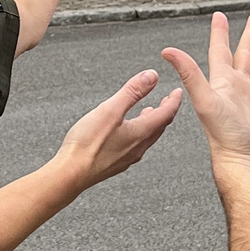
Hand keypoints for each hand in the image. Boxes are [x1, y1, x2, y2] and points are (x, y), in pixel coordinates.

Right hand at [53, 69, 182, 191]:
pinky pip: (136, 145)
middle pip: (159, 127)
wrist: (71, 174)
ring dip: (152, 123)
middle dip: (165, 112)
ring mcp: (127, 157)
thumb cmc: (88, 145)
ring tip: (149, 113)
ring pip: (148, 137)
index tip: (177, 92)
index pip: (165, 114)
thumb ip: (132, 92)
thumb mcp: (111, 109)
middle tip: (168, 101)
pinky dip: (139, 133)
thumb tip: (152, 76)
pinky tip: (128, 131)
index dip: (173, 101)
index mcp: (141, 133)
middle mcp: (138, 147)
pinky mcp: (116, 163)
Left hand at [162, 13, 249, 177]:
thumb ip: (189, 73)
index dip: (220, 34)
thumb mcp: (205, 99)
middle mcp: (239, 90)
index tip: (220, 16)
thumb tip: (167, 51)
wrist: (243, 163)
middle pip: (245, 56)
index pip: (220, 52)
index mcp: (223, 84)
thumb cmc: (222, 136)